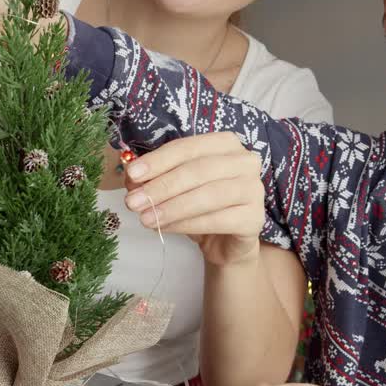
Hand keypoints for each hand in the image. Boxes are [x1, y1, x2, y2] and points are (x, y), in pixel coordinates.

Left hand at [122, 132, 264, 265]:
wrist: (225, 242)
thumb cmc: (199, 206)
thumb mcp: (173, 187)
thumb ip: (154, 177)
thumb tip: (130, 174)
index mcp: (225, 143)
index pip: (188, 147)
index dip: (158, 160)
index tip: (132, 175)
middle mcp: (245, 161)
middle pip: (198, 170)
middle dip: (162, 186)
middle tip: (133, 202)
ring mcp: (254, 189)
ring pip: (208, 195)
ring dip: (172, 207)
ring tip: (145, 218)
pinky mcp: (255, 218)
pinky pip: (217, 220)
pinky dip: (187, 224)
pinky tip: (165, 229)